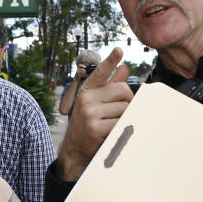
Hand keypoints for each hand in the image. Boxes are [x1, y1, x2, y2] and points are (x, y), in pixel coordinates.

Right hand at [58, 48, 132, 179]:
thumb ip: (110, 86)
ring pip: (125, 107)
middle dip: (127, 101)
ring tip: (113, 125)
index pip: (101, 73)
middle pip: (123, 90)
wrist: (74, 151)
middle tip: (120, 113)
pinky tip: (112, 132)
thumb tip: (124, 68)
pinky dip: (122, 128)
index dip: (111, 61)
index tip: (119, 50)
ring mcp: (90, 112)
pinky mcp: (95, 127)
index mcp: (86, 90)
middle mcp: (86, 98)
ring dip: (125, 117)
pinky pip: (121, 122)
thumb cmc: (88, 125)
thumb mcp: (95, 104)